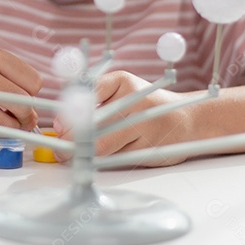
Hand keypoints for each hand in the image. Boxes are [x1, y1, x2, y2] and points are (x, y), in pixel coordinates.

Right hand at [0, 40, 41, 131]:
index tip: (26, 97)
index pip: (33, 83)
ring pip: (7, 124)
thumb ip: (4, 73)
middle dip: (26, 114)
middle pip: (25, 105)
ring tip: (2, 120)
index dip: (32, 93)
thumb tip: (31, 103)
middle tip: (22, 117)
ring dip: (9, 126)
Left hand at [53, 70, 193, 166]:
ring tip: (69, 156)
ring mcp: (144, 127)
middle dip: (70, 138)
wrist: (187, 118)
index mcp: (123, 82)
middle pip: (91, 124)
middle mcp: (135, 101)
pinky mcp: (149, 150)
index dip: (68, 115)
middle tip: (59, 146)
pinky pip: (116, 160)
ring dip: (81, 153)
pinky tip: (93, 161)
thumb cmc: (146, 104)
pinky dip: (101, 162)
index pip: (85, 97)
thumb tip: (59, 124)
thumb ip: (92, 100)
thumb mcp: (121, 89)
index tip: (57, 127)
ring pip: (101, 146)